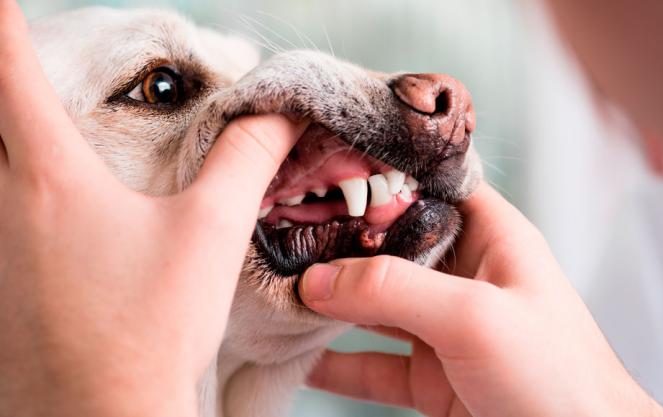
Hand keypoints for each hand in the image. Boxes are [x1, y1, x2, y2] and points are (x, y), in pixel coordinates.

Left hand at [0, 3, 306, 415]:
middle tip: (17, 57)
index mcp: (50, 177)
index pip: (8, 68)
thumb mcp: (211, 233)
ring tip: (33, 128)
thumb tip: (280, 111)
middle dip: (1, 80)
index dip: (2, 22)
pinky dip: (9, 193)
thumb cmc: (153, 328)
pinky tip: (45, 220)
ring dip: (6, 138)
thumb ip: (247, 159)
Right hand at [299, 182, 662, 416]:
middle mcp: (467, 277)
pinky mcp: (434, 378)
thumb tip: (318, 279)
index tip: (325, 169)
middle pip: (391, 247)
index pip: (431, 187)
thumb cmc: (559, 378)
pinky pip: (374, 364)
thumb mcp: (475, 317)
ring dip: (330, 304)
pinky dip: (337, 364)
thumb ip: (394, 290)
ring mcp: (447, 329)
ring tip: (279, 293)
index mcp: (492, 239)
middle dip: (340, 243)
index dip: (383, 176)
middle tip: (282, 233)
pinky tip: (300, 359)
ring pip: (376, 306)